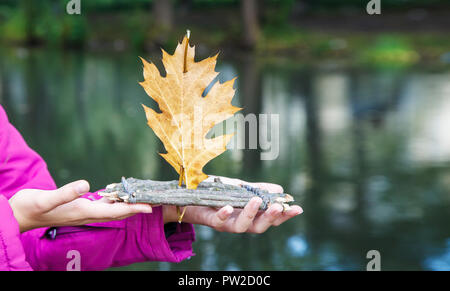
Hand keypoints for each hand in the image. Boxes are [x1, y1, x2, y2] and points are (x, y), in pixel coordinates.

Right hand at [8, 180, 152, 232]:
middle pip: (117, 214)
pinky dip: (114, 202)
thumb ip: (65, 193)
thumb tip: (85, 185)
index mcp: (82, 211)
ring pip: (111, 211)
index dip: (132, 209)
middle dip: (135, 209)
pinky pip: (102, 207)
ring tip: (141, 199)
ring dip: (127, 206)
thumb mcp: (45, 199)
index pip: (114, 212)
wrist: (19, 215)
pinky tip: (117, 196)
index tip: (149, 207)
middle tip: (152, 203)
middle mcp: (85, 214)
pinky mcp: (78, 209)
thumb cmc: (30, 207)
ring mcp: (82, 213)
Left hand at [163, 176, 302, 233]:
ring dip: (250, 214)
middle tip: (278, 207)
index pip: (270, 218)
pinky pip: (218, 221)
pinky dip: (223, 214)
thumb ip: (257, 189)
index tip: (297, 208)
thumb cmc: (217, 193)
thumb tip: (279, 188)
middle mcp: (239, 222)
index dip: (284, 215)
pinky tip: (228, 206)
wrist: (190, 196)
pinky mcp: (211, 220)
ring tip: (256, 200)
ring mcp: (225, 223)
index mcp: (250, 215)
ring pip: (241, 227)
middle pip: (259, 227)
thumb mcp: (240, 188)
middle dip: (270, 218)